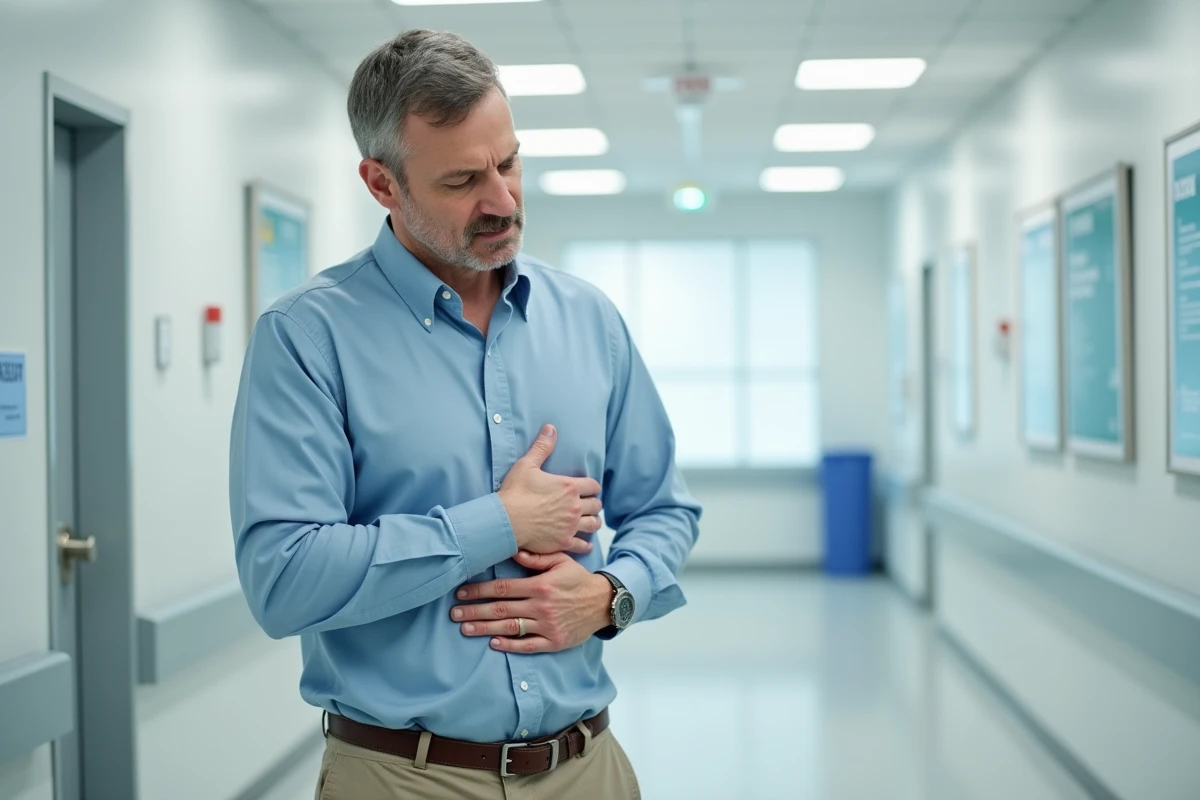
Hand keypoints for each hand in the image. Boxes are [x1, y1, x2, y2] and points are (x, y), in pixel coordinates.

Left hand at [451, 551, 612, 653]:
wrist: (603, 603)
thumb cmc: (578, 580)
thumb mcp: (560, 561)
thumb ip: (536, 558)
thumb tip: (514, 550)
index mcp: (540, 585)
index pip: (503, 588)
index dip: (479, 590)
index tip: (461, 593)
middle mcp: (541, 606)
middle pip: (500, 609)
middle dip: (474, 611)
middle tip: (453, 614)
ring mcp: (547, 625)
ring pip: (510, 628)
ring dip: (485, 629)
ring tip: (465, 629)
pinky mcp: (554, 641)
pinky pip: (528, 645)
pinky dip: (509, 645)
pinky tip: (493, 643)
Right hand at [498, 424, 602, 555]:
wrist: (505, 521)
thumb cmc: (514, 492)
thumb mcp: (527, 465)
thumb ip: (542, 447)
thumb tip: (550, 428)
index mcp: (569, 486)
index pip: (593, 486)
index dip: (592, 486)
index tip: (588, 489)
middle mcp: (574, 506)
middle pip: (596, 505)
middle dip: (593, 503)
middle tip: (588, 504)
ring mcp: (570, 526)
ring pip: (594, 524)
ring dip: (593, 521)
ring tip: (589, 520)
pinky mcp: (563, 541)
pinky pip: (582, 545)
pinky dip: (585, 544)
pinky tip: (585, 543)